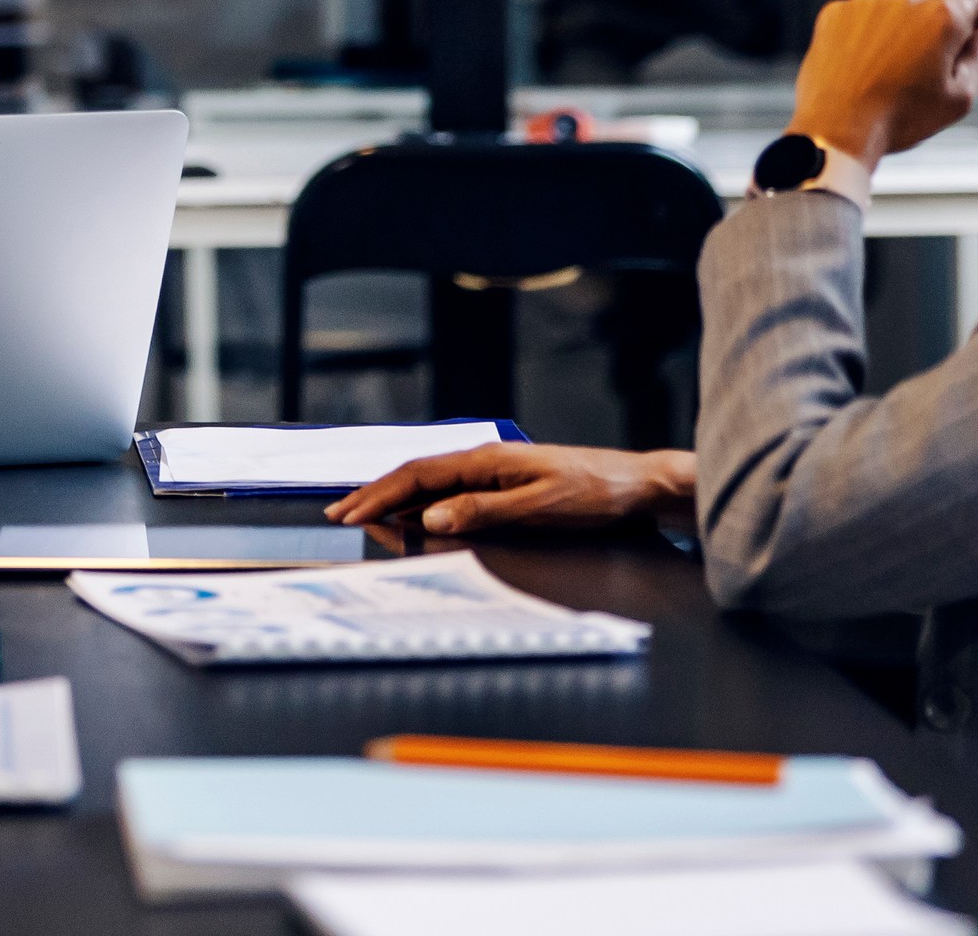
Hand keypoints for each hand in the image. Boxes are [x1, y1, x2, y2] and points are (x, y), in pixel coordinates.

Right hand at [328, 443, 695, 537]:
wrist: (637, 486)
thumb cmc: (596, 494)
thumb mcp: (541, 508)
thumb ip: (485, 511)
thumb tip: (433, 517)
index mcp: (487, 459)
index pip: (418, 475)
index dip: (380, 495)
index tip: (351, 514)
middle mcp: (484, 461)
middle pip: (416, 475)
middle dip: (374, 495)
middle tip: (340, 515)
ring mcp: (494, 472)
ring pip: (430, 483)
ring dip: (395, 499)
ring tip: (364, 514)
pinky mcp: (505, 486)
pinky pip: (451, 492)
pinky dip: (422, 504)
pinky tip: (413, 514)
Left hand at [791, 0, 977, 169]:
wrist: (834, 130)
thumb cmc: (901, 118)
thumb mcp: (959, 95)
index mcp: (943, 16)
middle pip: (936, 8)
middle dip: (938, 37)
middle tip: (921, 81)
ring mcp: (866, 3)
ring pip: (898, 16)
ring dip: (900, 39)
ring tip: (885, 80)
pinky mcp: (835, 12)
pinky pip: (864, 19)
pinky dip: (867, 40)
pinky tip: (859, 70)